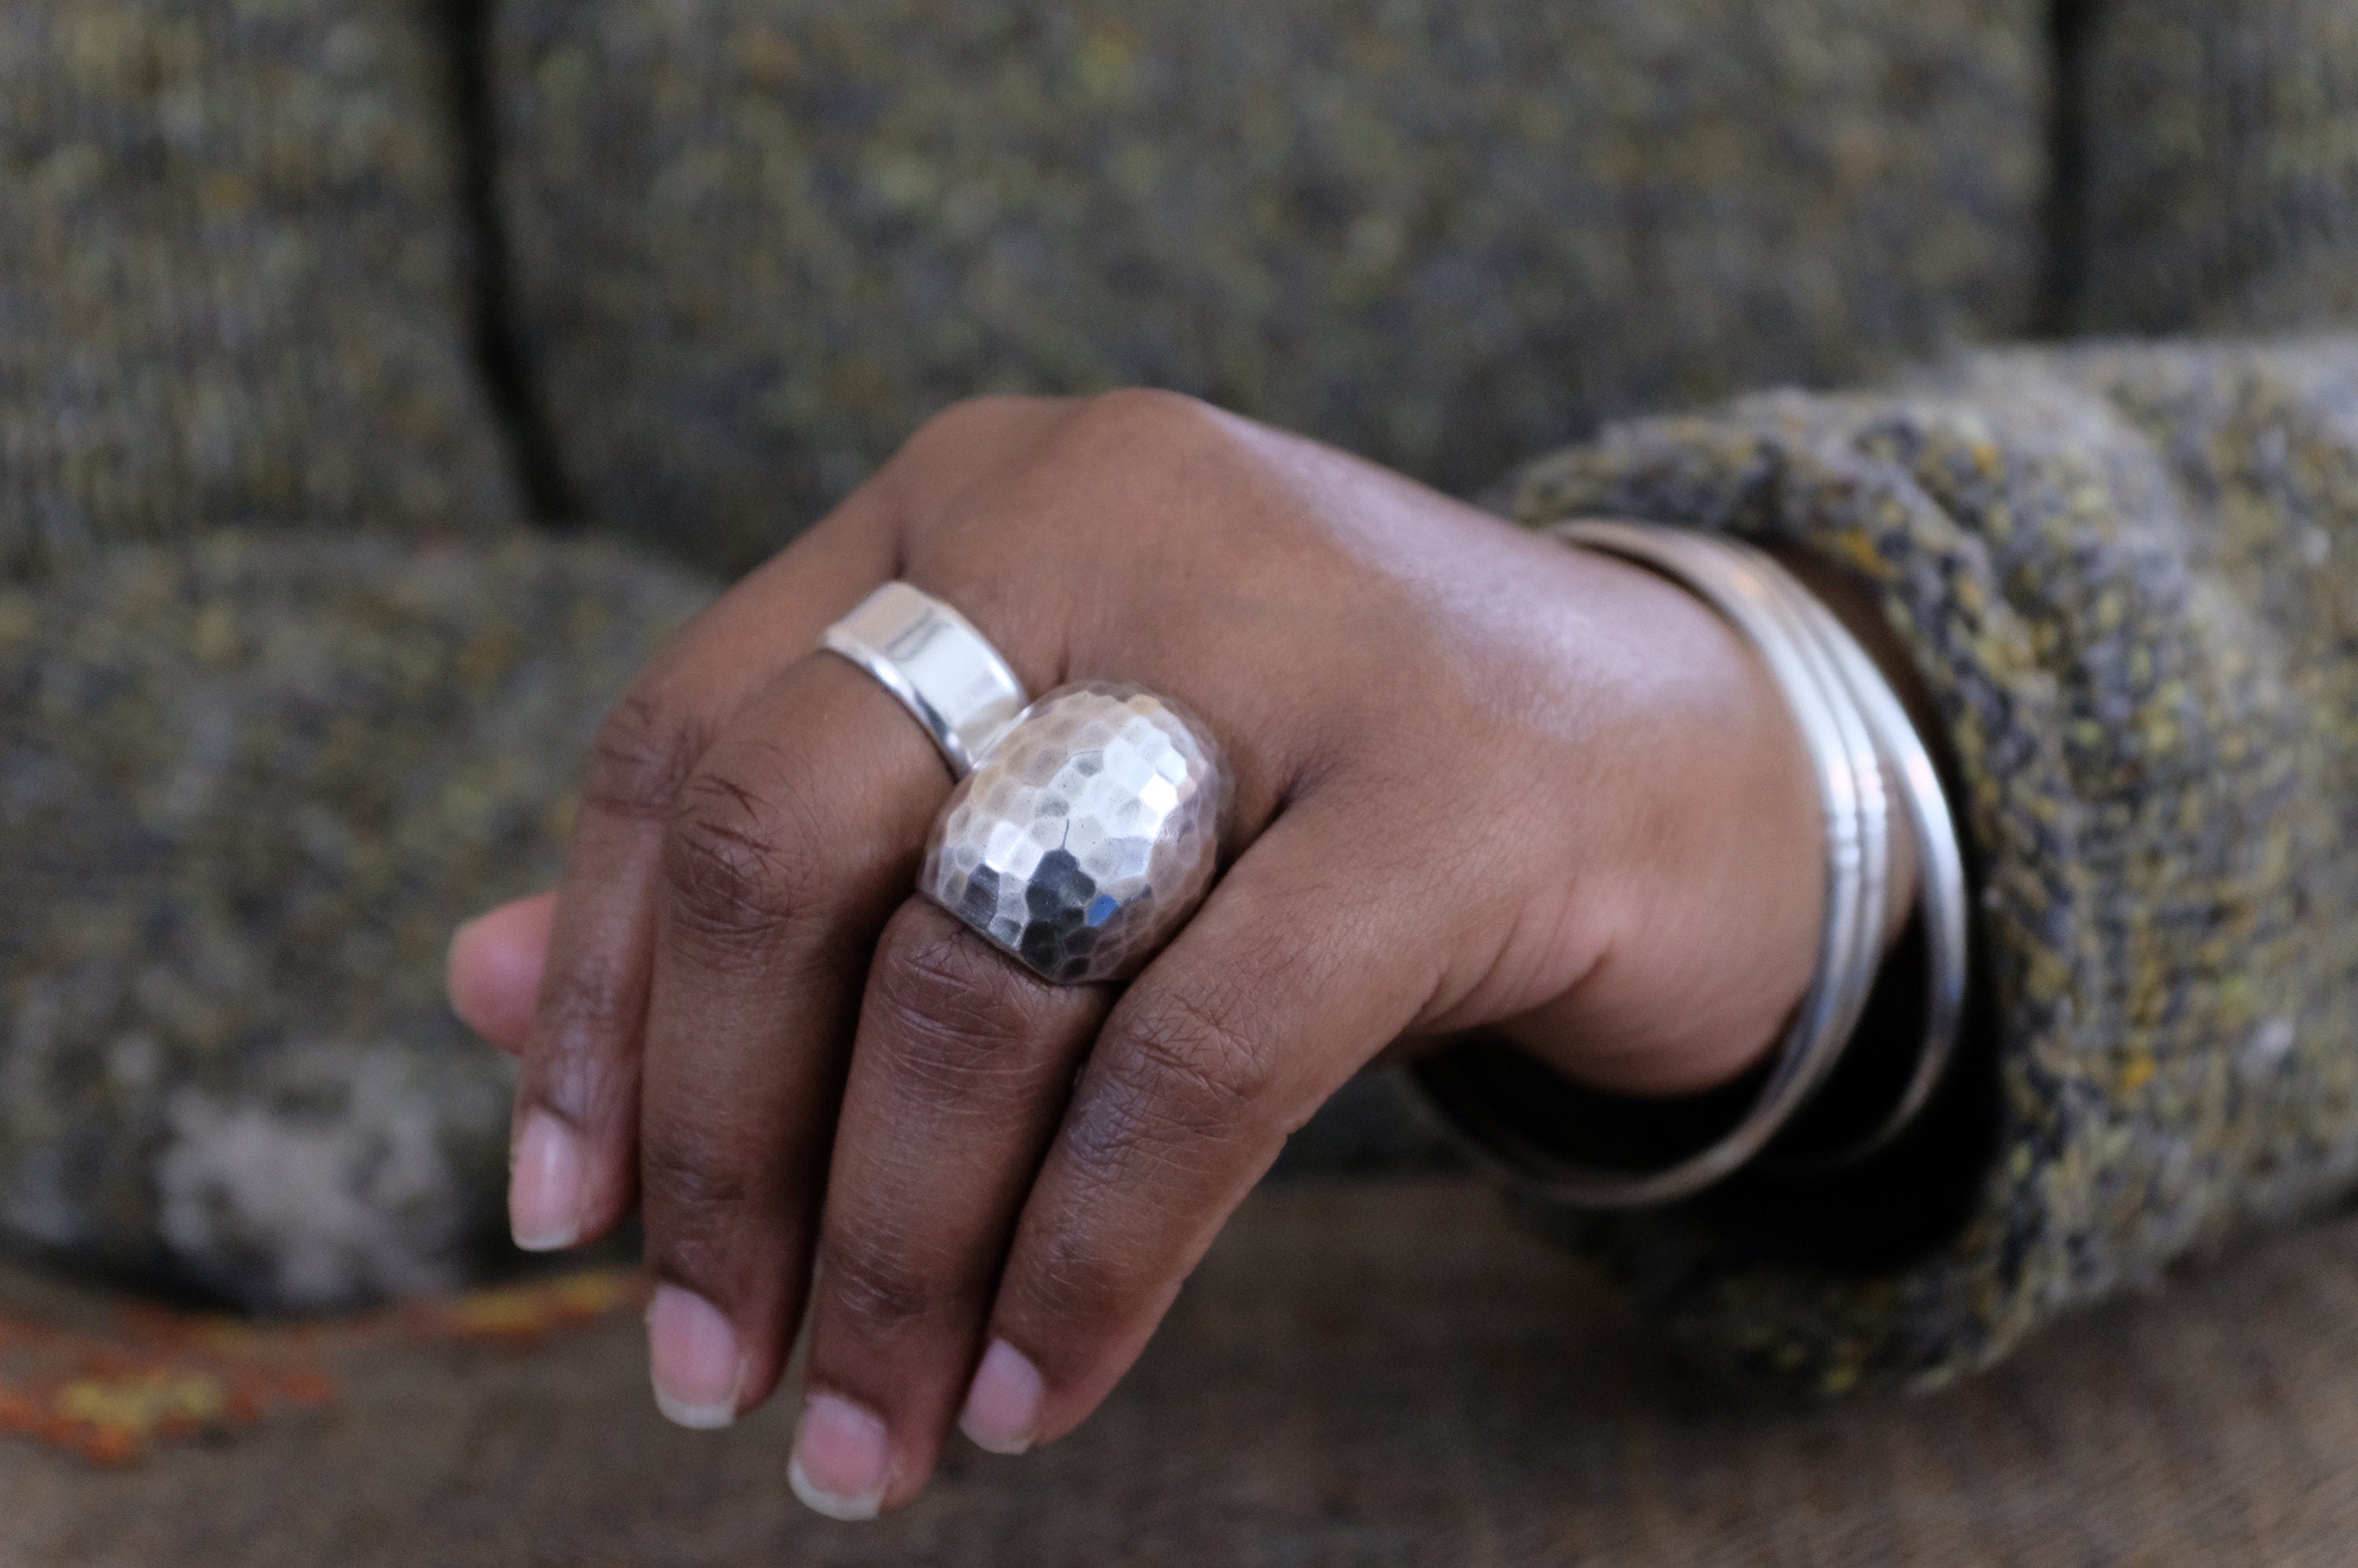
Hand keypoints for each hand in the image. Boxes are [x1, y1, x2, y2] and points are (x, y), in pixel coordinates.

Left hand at [448, 390, 1850, 1516]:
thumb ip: (781, 869)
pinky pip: (1198, 1065)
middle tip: (703, 1366)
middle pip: (791, 841)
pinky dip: (1085, 1258)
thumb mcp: (1043, 784)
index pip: (685, 735)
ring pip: (980, 972)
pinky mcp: (1452, 792)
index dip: (589, 991)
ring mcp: (1292, 635)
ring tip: (862, 1435)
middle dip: (715, 1142)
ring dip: (889, 1247)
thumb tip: (465, 987)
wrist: (1689, 752)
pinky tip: (1030, 1388)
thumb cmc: (1316, 788)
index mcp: (979, 496)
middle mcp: (1108, 513)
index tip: (563, 1215)